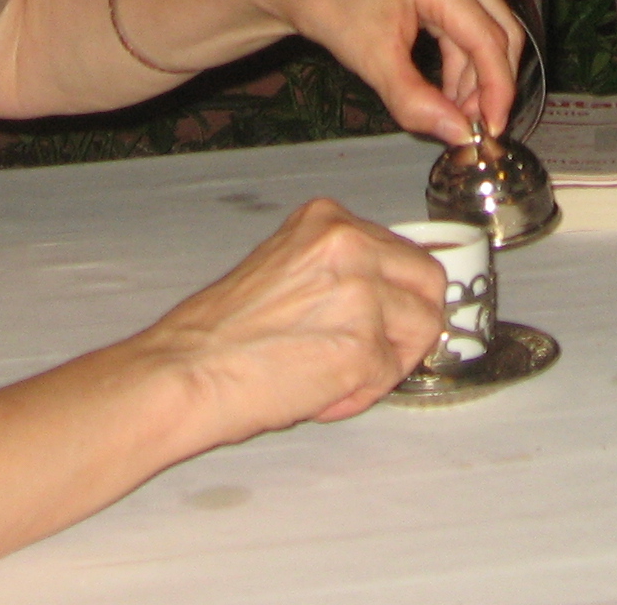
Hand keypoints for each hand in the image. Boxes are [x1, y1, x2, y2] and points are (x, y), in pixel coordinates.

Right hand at [139, 199, 445, 440]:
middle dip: (409, 325)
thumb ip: (338, 268)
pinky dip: (360, 394)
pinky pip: (389, 376)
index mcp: (329, 220)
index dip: (396, 296)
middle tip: (371, 354)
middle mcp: (350, 244)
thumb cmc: (221, 333)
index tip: (384, 321)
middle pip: (429, 283)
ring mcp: (361, 293)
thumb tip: (389, 295)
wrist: (187, 371)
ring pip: (421, 330)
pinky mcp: (364, 347)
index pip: (404, 253)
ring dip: (386, 362)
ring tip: (334, 376)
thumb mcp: (284, 266)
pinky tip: (318, 395)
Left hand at [260, 0, 524, 144]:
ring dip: (476, 75)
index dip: (497, 89)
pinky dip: (464, 59)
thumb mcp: (372, 63)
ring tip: (453, 111)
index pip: (488, 39)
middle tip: (471, 125)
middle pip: (501, 31)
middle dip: (489, 84)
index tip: (490, 130)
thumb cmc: (332, 12)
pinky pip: (473, 22)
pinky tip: (448, 89)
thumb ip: (415, 102)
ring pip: (490, 29)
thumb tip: (458, 134)